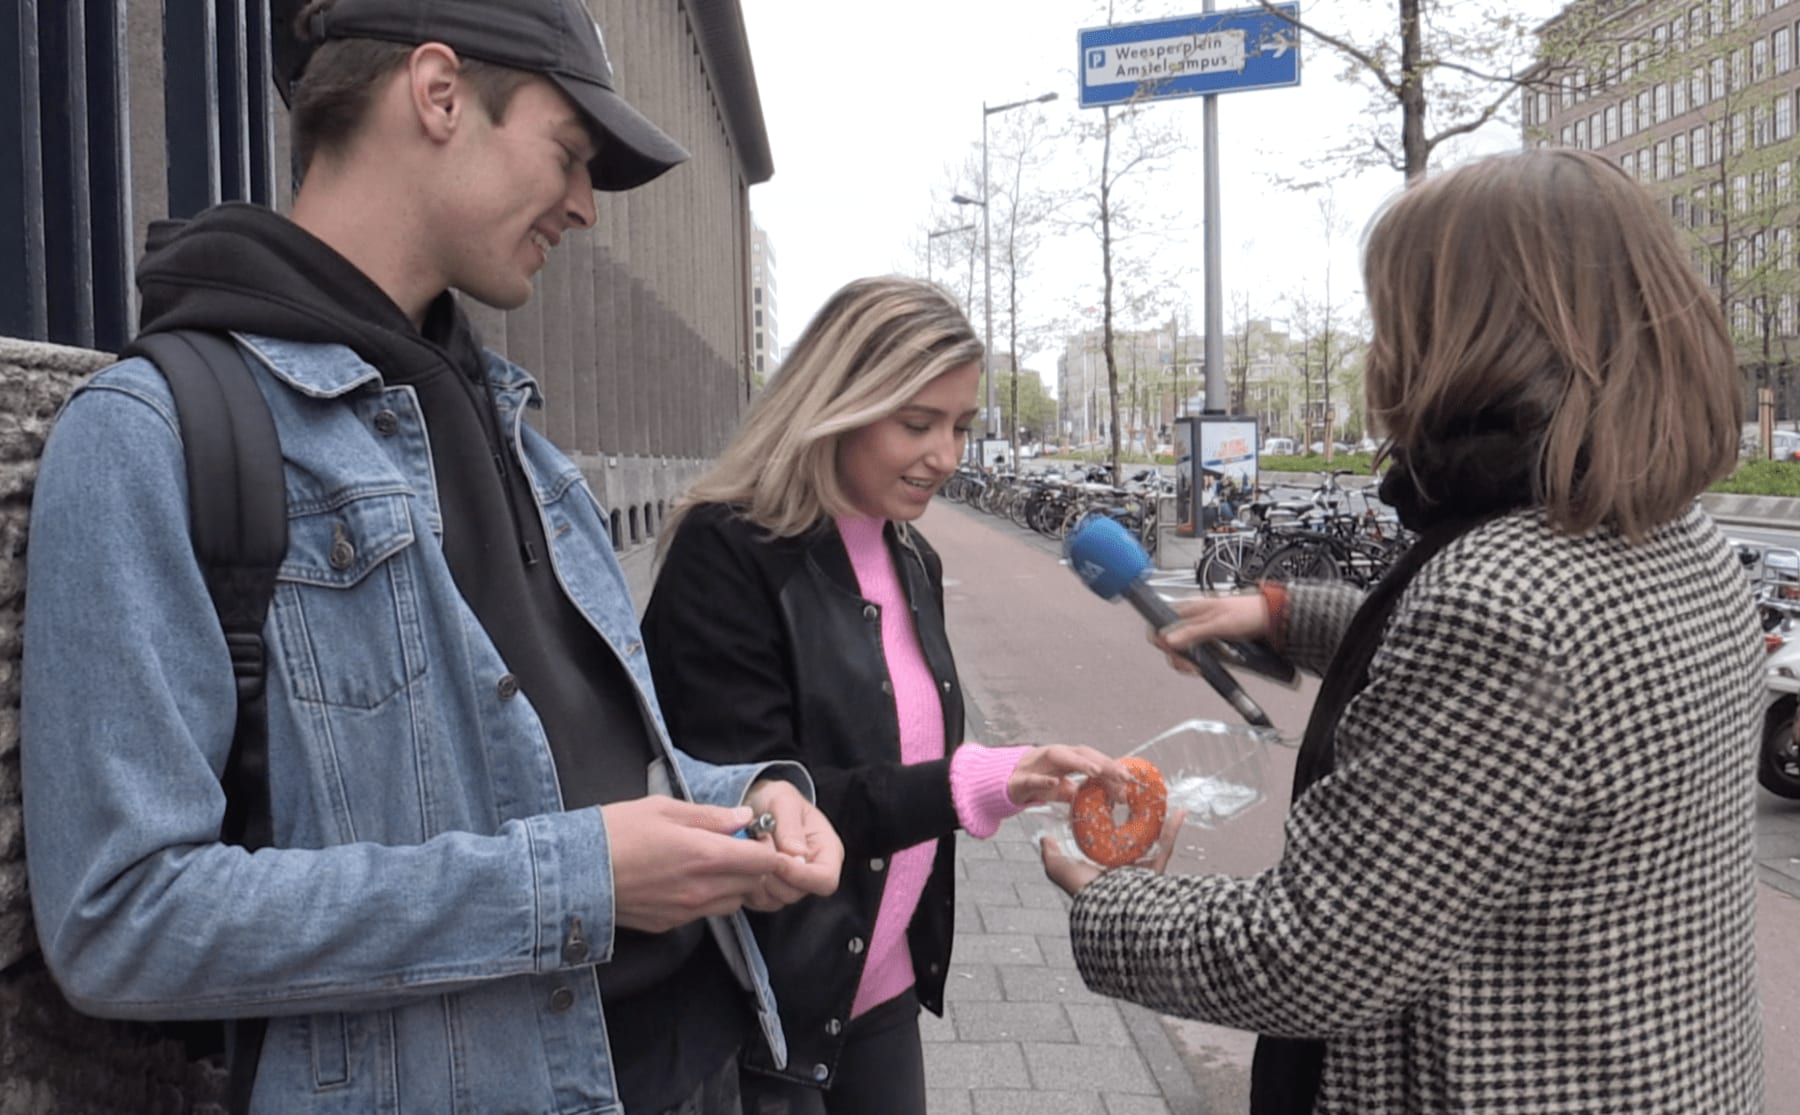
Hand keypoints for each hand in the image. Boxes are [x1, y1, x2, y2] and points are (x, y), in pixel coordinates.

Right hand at [602, 797, 802, 932]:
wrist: (572, 872)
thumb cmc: (615, 832)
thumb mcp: (663, 809)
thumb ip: (710, 816)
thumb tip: (743, 819)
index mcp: (705, 856)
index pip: (763, 862)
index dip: (767, 849)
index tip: (757, 838)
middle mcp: (701, 890)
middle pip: (752, 885)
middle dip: (752, 867)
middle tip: (733, 847)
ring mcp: (685, 911)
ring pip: (731, 903)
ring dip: (731, 884)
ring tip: (708, 864)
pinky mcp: (669, 924)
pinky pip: (703, 913)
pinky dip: (705, 898)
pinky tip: (683, 880)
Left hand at [742, 779, 843, 910]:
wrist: (757, 804)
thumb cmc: (776, 800)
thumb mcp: (784, 799)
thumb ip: (790, 825)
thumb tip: (797, 854)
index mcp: (827, 851)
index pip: (825, 879)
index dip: (800, 875)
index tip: (777, 859)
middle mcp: (812, 873)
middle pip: (797, 893)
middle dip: (772, 874)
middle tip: (756, 848)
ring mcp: (790, 885)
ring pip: (775, 899)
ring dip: (757, 878)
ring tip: (749, 851)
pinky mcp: (770, 892)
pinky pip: (758, 901)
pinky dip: (747, 884)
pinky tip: (743, 862)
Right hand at [1007, 745, 1130, 805]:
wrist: (1006, 784)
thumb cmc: (1039, 783)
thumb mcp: (1065, 790)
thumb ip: (1083, 792)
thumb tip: (1110, 798)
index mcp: (1067, 758)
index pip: (1092, 759)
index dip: (1111, 766)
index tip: (1129, 778)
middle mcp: (1055, 756)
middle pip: (1082, 753)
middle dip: (1102, 762)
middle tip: (1122, 776)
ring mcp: (1037, 764)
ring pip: (1059, 756)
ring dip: (1079, 762)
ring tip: (1097, 771)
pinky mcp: (1021, 778)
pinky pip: (1033, 777)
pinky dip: (1043, 779)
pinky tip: (1056, 782)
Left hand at [1039, 808, 1187, 896]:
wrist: (1106, 907)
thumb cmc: (1084, 890)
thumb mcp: (1060, 869)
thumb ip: (1052, 854)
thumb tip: (1046, 839)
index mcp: (1100, 865)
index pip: (1105, 837)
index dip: (1106, 817)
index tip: (1107, 797)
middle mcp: (1122, 867)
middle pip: (1131, 835)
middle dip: (1135, 814)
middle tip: (1134, 794)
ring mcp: (1141, 869)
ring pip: (1151, 838)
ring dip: (1157, 818)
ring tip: (1159, 797)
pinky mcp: (1156, 871)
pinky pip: (1166, 847)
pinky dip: (1173, 829)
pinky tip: (1178, 811)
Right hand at [1148, 593, 1268, 677]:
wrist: (1270, 618)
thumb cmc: (1248, 613)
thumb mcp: (1219, 623)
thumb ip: (1192, 632)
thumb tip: (1167, 640)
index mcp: (1189, 608)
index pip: (1159, 623)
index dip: (1159, 639)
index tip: (1171, 653)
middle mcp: (1190, 619)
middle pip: (1168, 640)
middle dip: (1176, 656)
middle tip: (1189, 666)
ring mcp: (1198, 630)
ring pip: (1180, 649)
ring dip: (1187, 661)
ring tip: (1199, 667)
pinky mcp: (1207, 640)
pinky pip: (1193, 652)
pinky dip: (1197, 661)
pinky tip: (1205, 665)